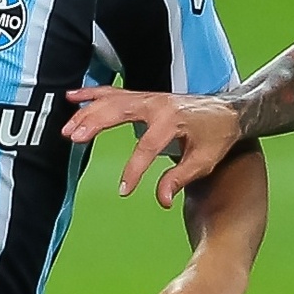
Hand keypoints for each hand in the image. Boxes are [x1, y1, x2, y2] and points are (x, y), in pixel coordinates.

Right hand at [62, 87, 243, 208]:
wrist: (227, 111)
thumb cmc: (217, 136)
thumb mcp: (204, 161)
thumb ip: (180, 179)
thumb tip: (162, 200)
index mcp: (172, 120)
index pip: (147, 146)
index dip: (134, 170)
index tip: (124, 190)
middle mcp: (157, 104)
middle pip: (118, 111)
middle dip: (94, 124)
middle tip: (73, 139)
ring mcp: (148, 98)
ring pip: (111, 101)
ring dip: (87, 112)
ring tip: (67, 128)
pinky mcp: (143, 97)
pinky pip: (113, 92)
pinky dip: (92, 94)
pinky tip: (72, 97)